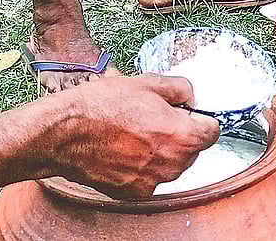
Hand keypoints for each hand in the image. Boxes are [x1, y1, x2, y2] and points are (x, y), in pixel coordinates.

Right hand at [43, 75, 219, 198]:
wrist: (62, 133)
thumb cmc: (101, 106)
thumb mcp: (147, 83)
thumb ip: (180, 89)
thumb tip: (190, 96)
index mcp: (183, 136)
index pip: (213, 131)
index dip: (199, 118)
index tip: (186, 113)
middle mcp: (172, 164)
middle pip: (192, 149)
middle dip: (179, 134)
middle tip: (152, 118)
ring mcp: (153, 182)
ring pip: (170, 164)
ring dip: (160, 150)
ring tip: (133, 132)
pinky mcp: (133, 193)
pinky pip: (149, 177)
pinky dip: (141, 166)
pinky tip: (122, 149)